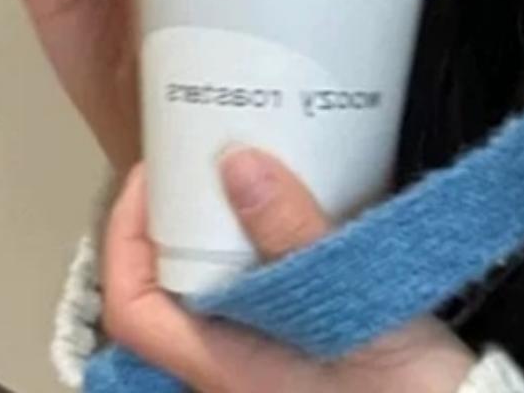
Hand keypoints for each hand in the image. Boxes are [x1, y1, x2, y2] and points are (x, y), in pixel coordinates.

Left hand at [101, 149, 479, 392]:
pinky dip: (265, 240)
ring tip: (249, 166)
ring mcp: (266, 359)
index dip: (126, 238)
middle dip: (174, 217)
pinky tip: (301, 205)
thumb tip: (234, 162)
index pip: (132, 307)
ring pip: (214, 287)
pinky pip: (261, 287)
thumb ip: (292, 235)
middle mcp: (229, 365)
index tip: (155, 174)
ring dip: (220, 227)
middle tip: (205, 153)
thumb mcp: (346, 301)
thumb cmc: (398, 386)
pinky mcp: (304, 345)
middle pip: (167, 290)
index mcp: (219, 364)